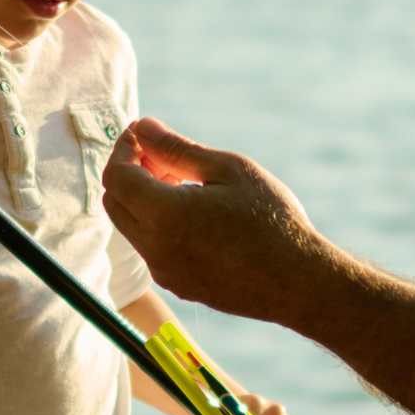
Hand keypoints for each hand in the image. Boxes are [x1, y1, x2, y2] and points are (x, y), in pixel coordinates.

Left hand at [102, 119, 332, 323]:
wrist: (299, 282)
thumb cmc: (272, 220)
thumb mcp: (227, 169)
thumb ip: (176, 149)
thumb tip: (142, 128)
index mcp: (165, 215)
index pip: (117, 176)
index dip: (124, 149)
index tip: (144, 134)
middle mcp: (156, 249)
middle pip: (115, 202)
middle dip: (128, 172)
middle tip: (161, 156)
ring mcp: (165, 272)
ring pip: (131, 227)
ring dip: (143, 199)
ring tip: (183, 182)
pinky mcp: (179, 286)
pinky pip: (152, 248)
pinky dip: (157, 224)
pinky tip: (194, 213)